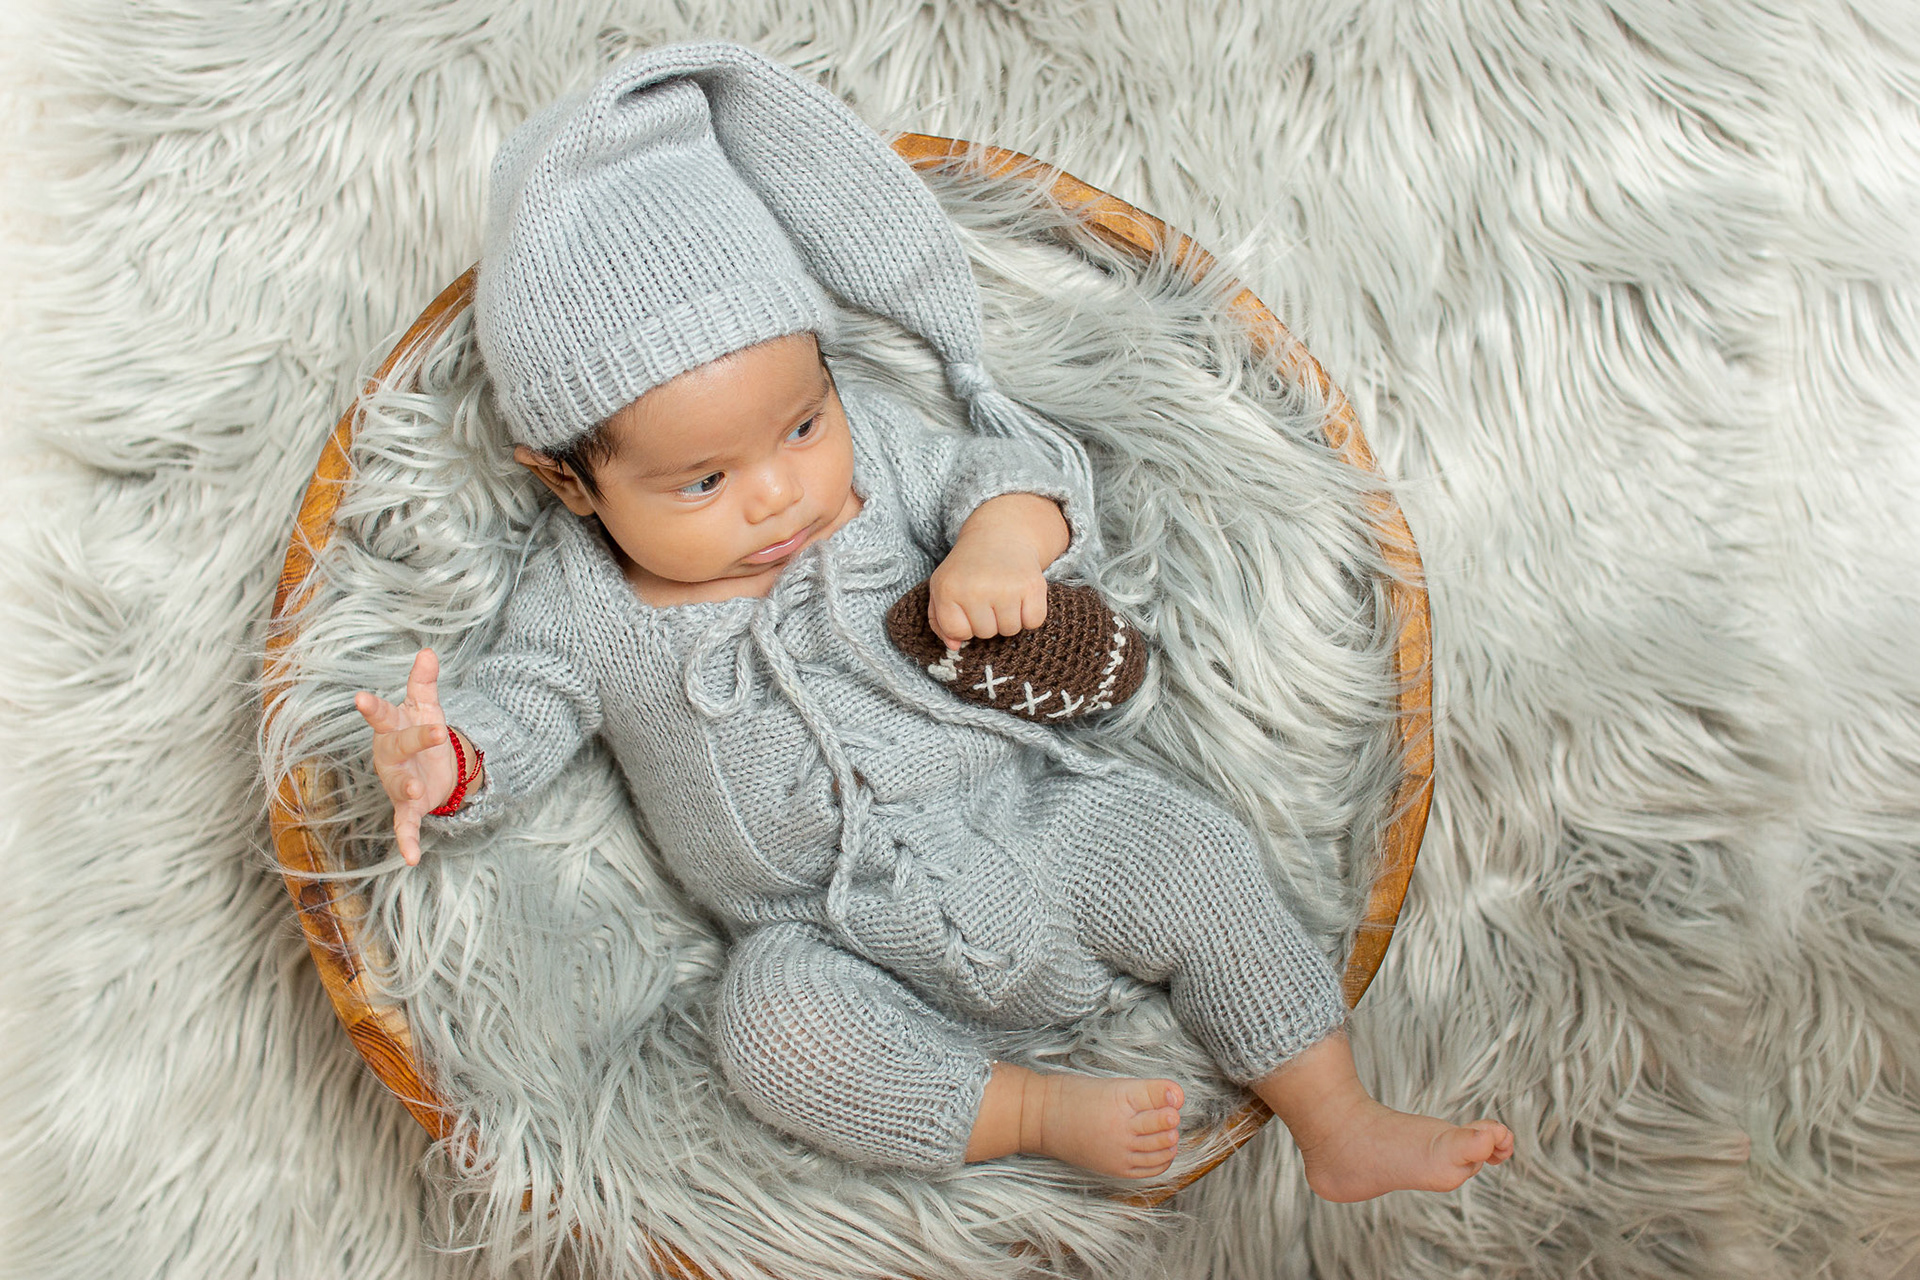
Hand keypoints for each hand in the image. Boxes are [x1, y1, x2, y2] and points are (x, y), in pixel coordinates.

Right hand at [353, 647, 457, 866]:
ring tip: (417, 789)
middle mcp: (390, 756)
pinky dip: (407, 841)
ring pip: (400, 784)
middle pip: (400, 745)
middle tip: (435, 730)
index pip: (384, 715)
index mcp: (392, 728)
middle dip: (416, 738)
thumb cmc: (418, 731)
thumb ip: (423, 682)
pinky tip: (411, 859)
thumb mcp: (424, 706)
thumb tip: (428, 650)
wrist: (428, 766)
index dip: (373, 708)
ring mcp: (397, 782)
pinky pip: (404, 825)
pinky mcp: (408, 806)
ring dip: (408, 787)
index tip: (361, 699)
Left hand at [927, 493, 1067, 649]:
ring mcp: (1006, 587)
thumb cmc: (968, 568)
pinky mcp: (1033, 586)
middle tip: (989, 595)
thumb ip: (940, 621)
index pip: (958, 632)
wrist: (1001, 535)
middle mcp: (976, 588)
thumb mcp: (943, 587)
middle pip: (985, 633)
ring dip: (1009, 618)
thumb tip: (954, 647)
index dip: (964, 624)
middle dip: (988, 620)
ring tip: (1004, 594)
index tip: (967, 606)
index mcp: (948, 589)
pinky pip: (1033, 622)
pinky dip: (1030, 614)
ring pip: (1010, 630)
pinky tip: (1021, 596)